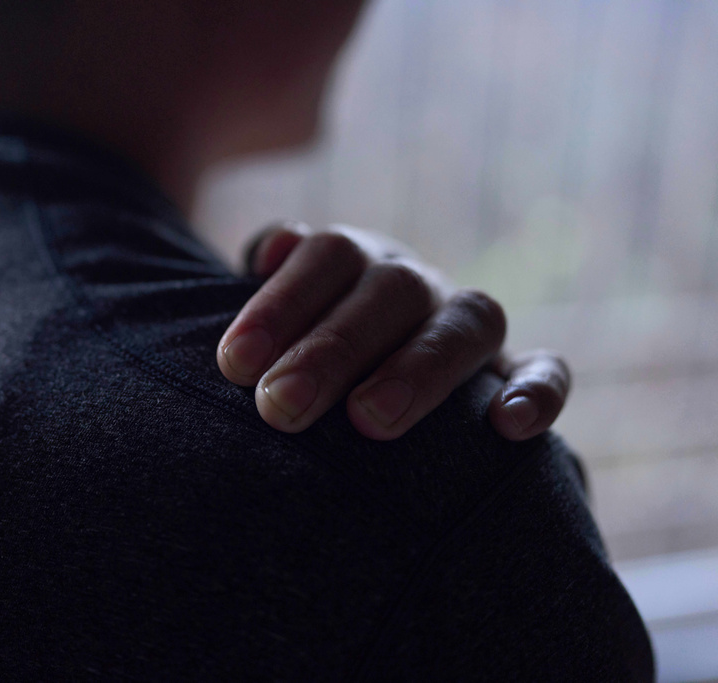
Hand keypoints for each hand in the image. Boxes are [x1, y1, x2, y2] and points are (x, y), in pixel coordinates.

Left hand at [216, 222, 569, 440]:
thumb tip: (268, 250)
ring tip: (369, 420)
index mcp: (355, 259)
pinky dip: (536, 391)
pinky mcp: (515, 370)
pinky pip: (546, 369)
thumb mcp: (272, 318)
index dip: (281, 303)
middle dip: (331, 349)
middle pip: (389, 291)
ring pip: (467, 322)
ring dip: (418, 368)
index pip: (327, 256)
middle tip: (279, 407)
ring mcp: (466, 323)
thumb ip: (265, 283)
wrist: (360, 380)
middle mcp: (415, 282)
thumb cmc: (293, 355)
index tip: (235, 363)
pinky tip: (507, 427)